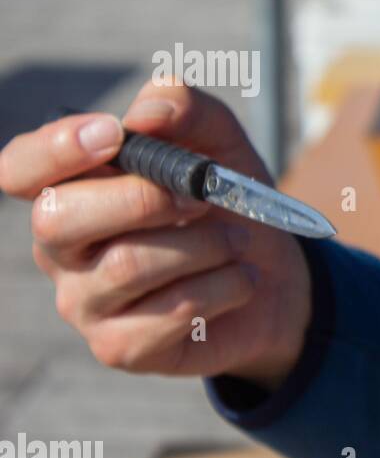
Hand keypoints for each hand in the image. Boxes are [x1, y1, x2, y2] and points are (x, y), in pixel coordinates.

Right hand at [0, 80, 310, 387]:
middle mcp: (61, 249)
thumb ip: (185, 110)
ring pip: (128, 265)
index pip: (20, 169)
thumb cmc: (230, 206)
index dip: (54, 149)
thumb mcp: (220, 145)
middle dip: (144, 199)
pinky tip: (242, 280)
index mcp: (70, 190)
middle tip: (204, 198)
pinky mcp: (121, 347)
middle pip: (60, 219)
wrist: (276, 280)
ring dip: (206, 244)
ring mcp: (84, 303)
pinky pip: (170, 312)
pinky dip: (225, 287)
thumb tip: (148, 111)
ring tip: (239, 241)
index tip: (113, 134)